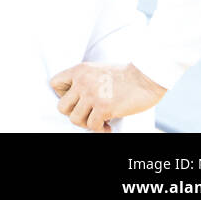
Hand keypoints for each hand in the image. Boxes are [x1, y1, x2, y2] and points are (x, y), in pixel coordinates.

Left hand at [49, 62, 166, 132]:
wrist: (145, 77)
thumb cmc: (126, 75)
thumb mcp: (98, 69)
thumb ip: (85, 79)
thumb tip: (76, 97)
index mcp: (79, 71)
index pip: (54, 84)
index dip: (63, 95)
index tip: (77, 100)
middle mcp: (82, 82)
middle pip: (62, 106)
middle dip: (74, 113)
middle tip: (87, 114)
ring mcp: (92, 95)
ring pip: (75, 119)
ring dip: (87, 123)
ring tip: (99, 121)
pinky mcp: (103, 108)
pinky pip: (92, 126)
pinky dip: (100, 130)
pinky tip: (108, 126)